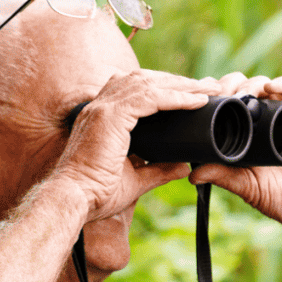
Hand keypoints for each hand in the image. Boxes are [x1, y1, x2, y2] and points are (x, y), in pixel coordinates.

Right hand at [53, 70, 221, 221]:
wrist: (74, 201)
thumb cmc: (96, 194)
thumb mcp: (135, 179)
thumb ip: (158, 170)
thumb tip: (183, 166)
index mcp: (102, 118)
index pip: (136, 91)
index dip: (165, 88)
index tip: (191, 94)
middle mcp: (100, 107)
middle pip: (145, 80)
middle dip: (177, 81)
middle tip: (207, 87)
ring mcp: (103, 108)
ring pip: (150, 83)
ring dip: (181, 85)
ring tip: (208, 89)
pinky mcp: (111, 116)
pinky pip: (150, 97)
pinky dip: (175, 96)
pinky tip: (196, 101)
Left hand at [189, 74, 281, 254]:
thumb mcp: (247, 187)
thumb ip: (223, 177)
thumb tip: (192, 174)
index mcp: (248, 134)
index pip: (228, 104)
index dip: (214, 95)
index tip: (200, 98)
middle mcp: (266, 120)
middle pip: (245, 88)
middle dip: (229, 85)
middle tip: (218, 95)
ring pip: (268, 85)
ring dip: (251, 83)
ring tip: (240, 94)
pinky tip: (271, 87)